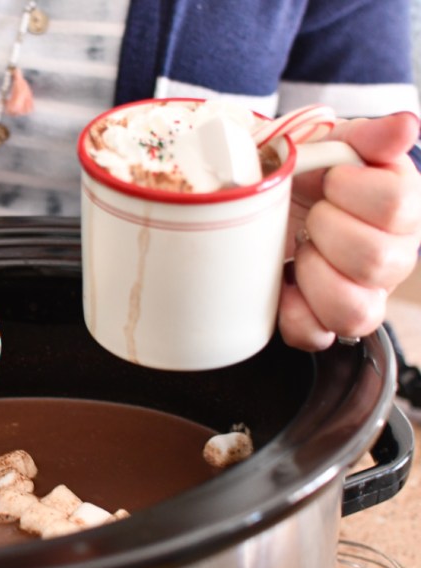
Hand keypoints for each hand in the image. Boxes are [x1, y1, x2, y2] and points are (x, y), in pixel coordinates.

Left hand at [279, 112, 420, 350]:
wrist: (270, 203)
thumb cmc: (307, 176)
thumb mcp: (331, 144)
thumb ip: (369, 136)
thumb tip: (404, 126)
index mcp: (401, 208)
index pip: (398, 206)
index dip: (350, 190)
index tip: (328, 179)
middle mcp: (391, 257)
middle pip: (375, 260)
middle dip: (325, 229)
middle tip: (309, 214)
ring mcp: (362, 295)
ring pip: (354, 310)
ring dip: (313, 275)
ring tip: (300, 249)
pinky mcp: (324, 323)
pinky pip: (316, 335)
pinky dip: (292, 312)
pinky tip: (284, 283)